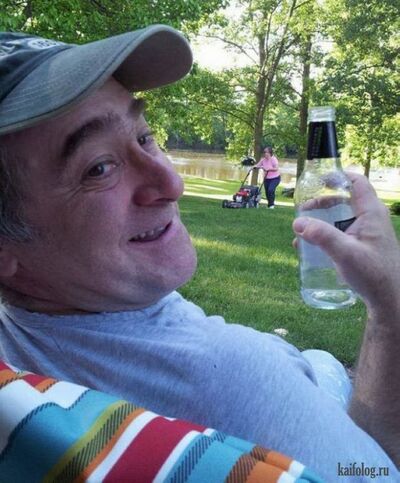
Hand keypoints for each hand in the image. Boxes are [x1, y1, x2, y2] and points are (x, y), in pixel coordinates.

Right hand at [293, 173, 399, 315]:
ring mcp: (368, 233)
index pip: (357, 183)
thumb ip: (321, 236)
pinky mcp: (363, 246)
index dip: (339, 177)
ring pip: (342, 216)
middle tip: (304, 210)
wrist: (389, 299)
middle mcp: (371, 219)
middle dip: (323, 201)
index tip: (319, 180)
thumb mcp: (344, 253)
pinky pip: (342, 232)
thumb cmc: (372, 273)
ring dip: (322, 219)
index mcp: (371, 213)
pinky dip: (327, 234)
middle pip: (345, 199)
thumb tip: (297, 222)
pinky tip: (311, 247)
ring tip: (304, 230)